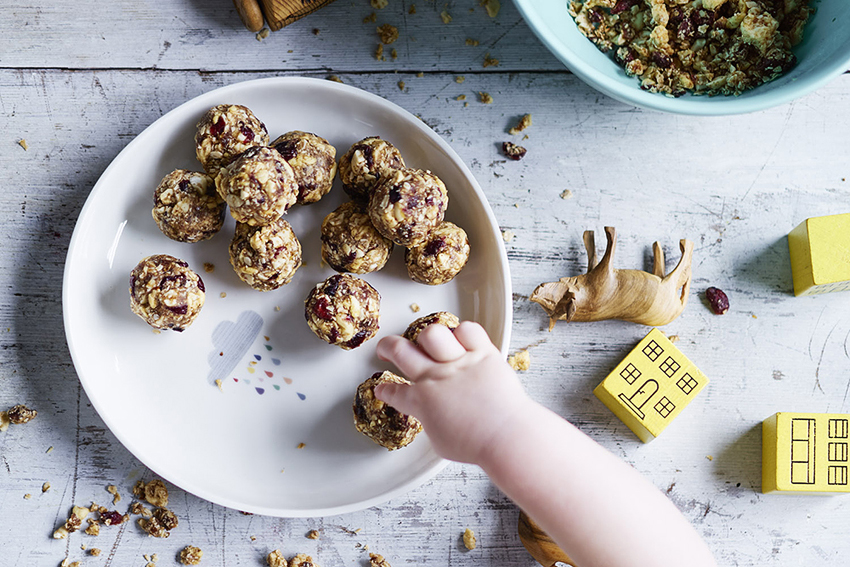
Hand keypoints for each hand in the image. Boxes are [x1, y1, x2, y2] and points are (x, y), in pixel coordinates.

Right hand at [375, 321, 531, 463]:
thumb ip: (430, 421)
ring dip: (428, 337)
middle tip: (387, 348)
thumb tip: (431, 415)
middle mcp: (436, 377)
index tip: (383, 387)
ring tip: (430, 343)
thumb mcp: (440, 441)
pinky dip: (463, 333)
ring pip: (431, 333)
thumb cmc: (476, 445)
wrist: (506, 436)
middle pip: (399, 350)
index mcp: (421, 401)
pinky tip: (462, 340)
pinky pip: (468, 330)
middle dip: (387, 347)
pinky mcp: (483, 354)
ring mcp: (459, 363)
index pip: (394, 391)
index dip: (385, 389)